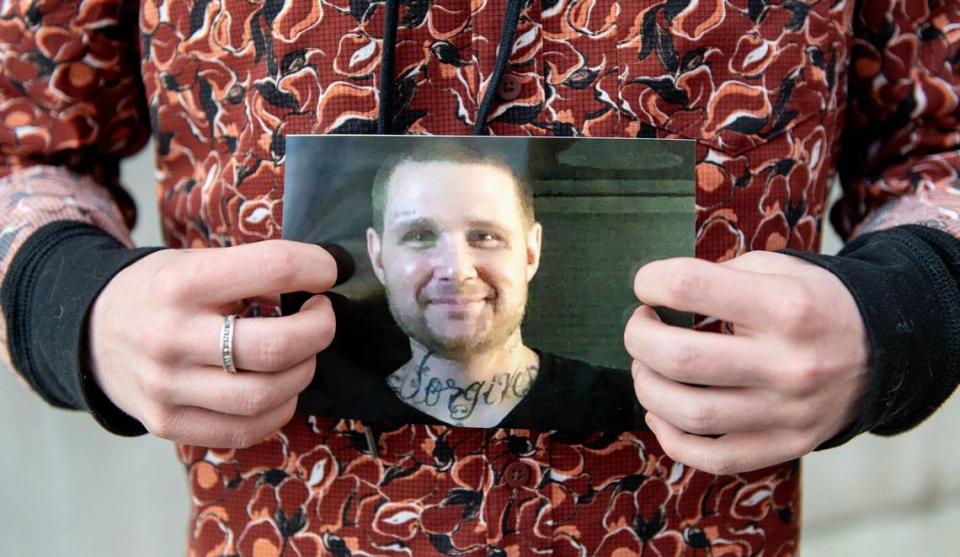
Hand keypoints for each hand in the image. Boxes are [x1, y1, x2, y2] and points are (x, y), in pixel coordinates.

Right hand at [88, 240, 339, 447]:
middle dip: (319, 330)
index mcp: (181, 284)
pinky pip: (247, 429)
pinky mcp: (168, 424)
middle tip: (322, 316)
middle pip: (275, 347)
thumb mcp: (195, 263)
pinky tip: (280, 387)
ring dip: (303, 372)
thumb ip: (251, 273)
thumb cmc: (161, 293)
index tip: (329, 271)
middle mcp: (171, 338)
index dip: (317, 268)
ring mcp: (167, 388)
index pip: (272, 269)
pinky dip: (280, 409)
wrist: (92, 333)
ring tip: (301, 353)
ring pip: (266, 396)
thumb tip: (318, 284)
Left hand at [625, 251, 869, 474]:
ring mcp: (788, 413)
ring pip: (688, 414)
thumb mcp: (777, 269)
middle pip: (679, 358)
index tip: (647, 285)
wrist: (881, 350)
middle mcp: (789, 364)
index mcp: (786, 307)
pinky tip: (661, 411)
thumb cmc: (812, 303)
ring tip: (646, 366)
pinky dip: (670, 437)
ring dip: (647, 387)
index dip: (651, 281)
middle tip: (641, 326)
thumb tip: (655, 296)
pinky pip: (712, 458)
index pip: (689, 286)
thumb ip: (719, 276)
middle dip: (638, 338)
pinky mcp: (786, 446)